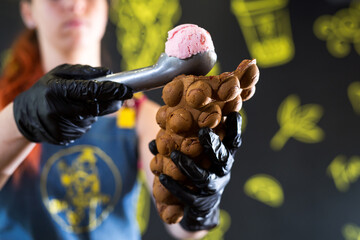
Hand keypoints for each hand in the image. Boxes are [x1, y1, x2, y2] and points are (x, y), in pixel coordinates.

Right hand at [13, 64, 132, 144]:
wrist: (24, 116)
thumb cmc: (46, 90)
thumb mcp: (60, 74)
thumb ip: (84, 72)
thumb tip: (109, 73)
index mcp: (57, 89)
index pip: (90, 90)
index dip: (111, 90)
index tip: (127, 89)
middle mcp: (58, 108)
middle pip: (96, 107)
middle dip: (112, 102)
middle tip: (123, 97)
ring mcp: (60, 125)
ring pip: (92, 118)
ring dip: (96, 111)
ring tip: (82, 104)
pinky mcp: (63, 137)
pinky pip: (84, 127)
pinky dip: (86, 120)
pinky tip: (74, 115)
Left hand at [151, 112, 241, 230]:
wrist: (201, 211)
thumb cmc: (198, 176)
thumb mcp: (198, 158)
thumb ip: (183, 144)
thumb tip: (158, 136)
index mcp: (223, 159)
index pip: (233, 143)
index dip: (235, 129)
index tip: (233, 114)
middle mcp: (222, 173)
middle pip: (222, 158)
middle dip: (214, 145)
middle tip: (203, 132)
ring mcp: (212, 189)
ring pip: (203, 177)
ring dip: (188, 165)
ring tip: (175, 155)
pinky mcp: (199, 203)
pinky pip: (186, 195)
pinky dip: (174, 186)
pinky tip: (162, 177)